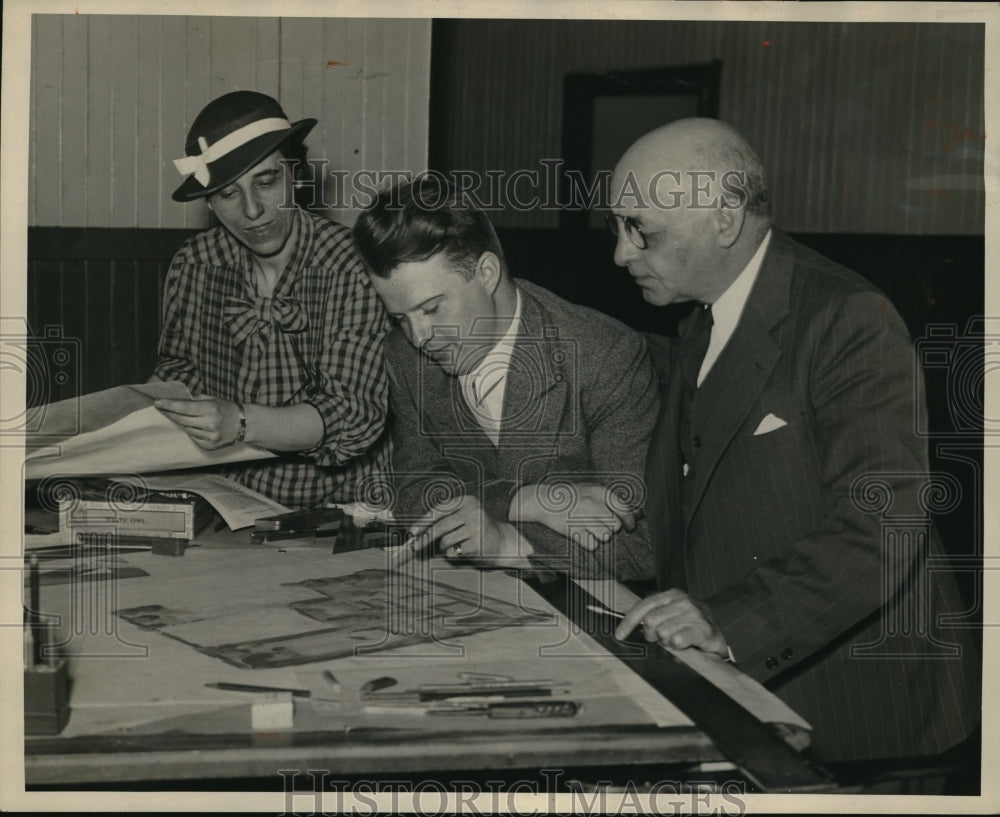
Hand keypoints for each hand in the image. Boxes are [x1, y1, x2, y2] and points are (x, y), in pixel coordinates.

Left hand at [154, 395, 241, 449]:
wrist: (244, 425)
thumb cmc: (227, 409)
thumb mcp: (213, 399)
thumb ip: (196, 400)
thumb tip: (178, 400)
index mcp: (210, 410)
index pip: (184, 408)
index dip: (169, 405)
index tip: (158, 402)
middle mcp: (209, 424)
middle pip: (181, 419)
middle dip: (170, 413)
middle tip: (163, 408)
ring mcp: (209, 436)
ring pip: (186, 429)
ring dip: (183, 422)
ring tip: (185, 417)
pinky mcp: (209, 445)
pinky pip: (193, 437)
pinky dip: (192, 431)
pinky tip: (197, 426)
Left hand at [409, 495, 530, 566]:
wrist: (504, 541)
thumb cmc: (477, 528)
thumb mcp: (464, 515)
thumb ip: (444, 519)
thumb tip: (417, 531)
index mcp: (467, 501)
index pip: (440, 510)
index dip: (423, 521)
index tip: (412, 531)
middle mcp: (472, 512)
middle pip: (440, 526)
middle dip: (425, 537)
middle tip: (415, 546)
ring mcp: (476, 528)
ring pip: (445, 541)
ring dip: (443, 547)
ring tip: (453, 546)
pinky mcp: (478, 544)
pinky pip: (454, 552)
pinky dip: (452, 554)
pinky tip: (462, 551)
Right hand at [511, 482, 636, 550]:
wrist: (544, 500)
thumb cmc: (571, 496)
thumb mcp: (591, 490)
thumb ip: (612, 501)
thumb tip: (639, 513)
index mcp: (599, 491)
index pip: (624, 509)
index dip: (630, 520)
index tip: (630, 527)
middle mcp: (592, 504)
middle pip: (615, 526)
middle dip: (610, 528)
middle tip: (599, 524)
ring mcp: (582, 517)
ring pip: (605, 536)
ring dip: (599, 536)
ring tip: (589, 528)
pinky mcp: (573, 531)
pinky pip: (592, 545)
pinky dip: (588, 543)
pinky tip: (581, 534)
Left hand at [614, 589, 728, 659]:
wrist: (722, 636)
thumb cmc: (691, 626)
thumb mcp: (671, 615)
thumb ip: (652, 616)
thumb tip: (626, 626)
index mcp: (672, 594)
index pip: (643, 606)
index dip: (628, 621)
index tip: (619, 635)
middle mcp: (683, 601)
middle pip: (650, 621)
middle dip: (652, 635)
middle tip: (662, 639)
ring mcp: (694, 614)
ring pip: (663, 632)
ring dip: (667, 642)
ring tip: (678, 641)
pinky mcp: (704, 629)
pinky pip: (677, 640)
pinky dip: (677, 646)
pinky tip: (685, 644)